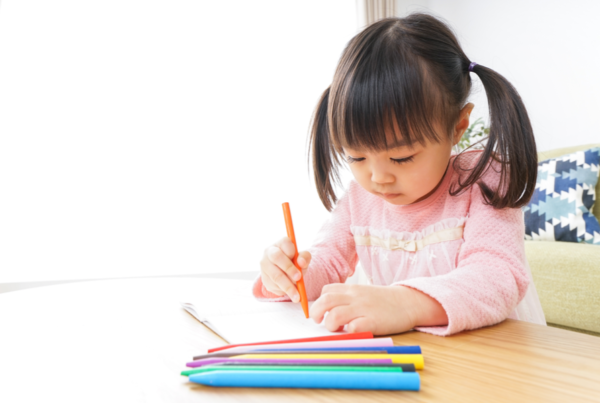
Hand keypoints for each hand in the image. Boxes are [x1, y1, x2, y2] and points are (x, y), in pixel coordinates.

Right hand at [260, 237, 310, 302]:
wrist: (285, 273)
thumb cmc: (295, 262)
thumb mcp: (302, 258)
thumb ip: (305, 257)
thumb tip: (301, 263)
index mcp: (280, 243)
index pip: (285, 243)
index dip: (292, 252)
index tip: (299, 262)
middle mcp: (269, 252)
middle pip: (277, 257)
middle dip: (288, 268)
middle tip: (298, 278)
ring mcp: (264, 266)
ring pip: (275, 276)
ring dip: (287, 286)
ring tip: (297, 295)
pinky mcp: (264, 278)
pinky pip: (274, 286)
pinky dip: (284, 291)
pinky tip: (291, 294)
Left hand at [309, 284, 447, 335]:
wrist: (409, 302)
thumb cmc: (384, 301)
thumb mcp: (364, 293)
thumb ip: (348, 298)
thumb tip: (328, 311)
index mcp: (352, 289)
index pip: (327, 290)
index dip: (319, 301)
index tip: (322, 311)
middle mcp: (355, 297)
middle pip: (325, 301)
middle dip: (316, 313)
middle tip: (318, 322)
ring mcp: (364, 309)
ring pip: (335, 315)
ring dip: (330, 324)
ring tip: (336, 329)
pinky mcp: (374, 322)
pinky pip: (354, 327)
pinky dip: (349, 332)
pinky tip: (353, 332)